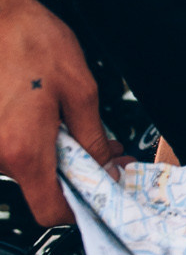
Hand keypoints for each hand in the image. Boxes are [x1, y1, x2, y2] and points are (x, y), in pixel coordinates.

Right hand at [0, 0, 122, 225]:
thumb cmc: (35, 45)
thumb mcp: (80, 90)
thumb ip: (92, 137)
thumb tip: (106, 166)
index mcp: (24, 151)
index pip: (49, 209)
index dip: (78, 208)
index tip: (100, 191)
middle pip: (38, 187)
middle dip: (73, 172)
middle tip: (102, 147)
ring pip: (26, 167)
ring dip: (52, 152)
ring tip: (68, 120)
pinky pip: (10, 149)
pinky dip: (31, 140)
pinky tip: (44, 114)